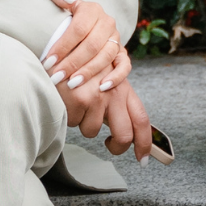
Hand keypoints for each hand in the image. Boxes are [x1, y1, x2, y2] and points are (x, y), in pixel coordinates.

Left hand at [43, 0, 120, 90]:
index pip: (78, 29)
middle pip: (91, 45)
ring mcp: (116, 38)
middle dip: (72, 63)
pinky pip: (124, 65)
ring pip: (106, 57)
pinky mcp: (122, 52)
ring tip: (72, 84)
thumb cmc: (67, 16)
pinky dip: (116, 77)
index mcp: (92, 10)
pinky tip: (102, 87)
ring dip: (89, 72)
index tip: (48, 61)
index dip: (63, 46)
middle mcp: (107, 23)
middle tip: (56, 77)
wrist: (86, 24)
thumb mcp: (62, 1)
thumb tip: (68, 0)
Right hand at [55, 39, 154, 157]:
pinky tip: (65, 98)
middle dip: (117, 147)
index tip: (143, 160)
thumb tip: (125, 135)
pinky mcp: (78, 99)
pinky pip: (73, 123)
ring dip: (83, 123)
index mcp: (124, 88)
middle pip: (124, 135)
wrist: (60, 46)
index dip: (145, 143)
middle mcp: (115, 93)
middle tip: (109, 145)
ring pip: (92, 131)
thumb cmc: (82, 66)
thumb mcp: (105, 79)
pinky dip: (67, 115)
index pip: (142, 120)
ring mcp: (97, 97)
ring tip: (77, 103)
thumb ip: (116, 102)